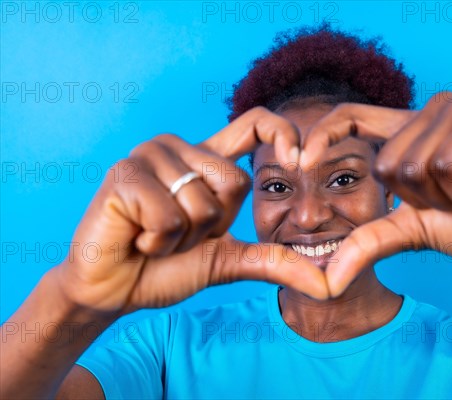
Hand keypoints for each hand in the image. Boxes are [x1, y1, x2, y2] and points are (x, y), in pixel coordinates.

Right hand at [54, 107, 327, 315]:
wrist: (113, 289)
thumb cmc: (166, 268)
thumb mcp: (228, 261)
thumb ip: (274, 262)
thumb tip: (328, 286)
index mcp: (206, 159)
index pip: (254, 124)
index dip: (283, 133)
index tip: (298, 160)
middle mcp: (179, 148)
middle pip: (235, 182)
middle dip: (213, 227)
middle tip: (178, 234)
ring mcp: (149, 155)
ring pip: (202, 203)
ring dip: (183, 239)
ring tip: (153, 236)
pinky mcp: (123, 173)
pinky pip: (169, 217)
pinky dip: (158, 242)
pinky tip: (136, 238)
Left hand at [301, 94, 451, 295]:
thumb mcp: (410, 231)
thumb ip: (367, 243)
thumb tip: (327, 282)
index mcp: (409, 130)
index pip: (353, 116)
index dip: (324, 134)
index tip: (298, 160)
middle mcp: (433, 110)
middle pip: (387, 161)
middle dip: (418, 198)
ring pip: (416, 162)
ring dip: (444, 196)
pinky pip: (447, 162)